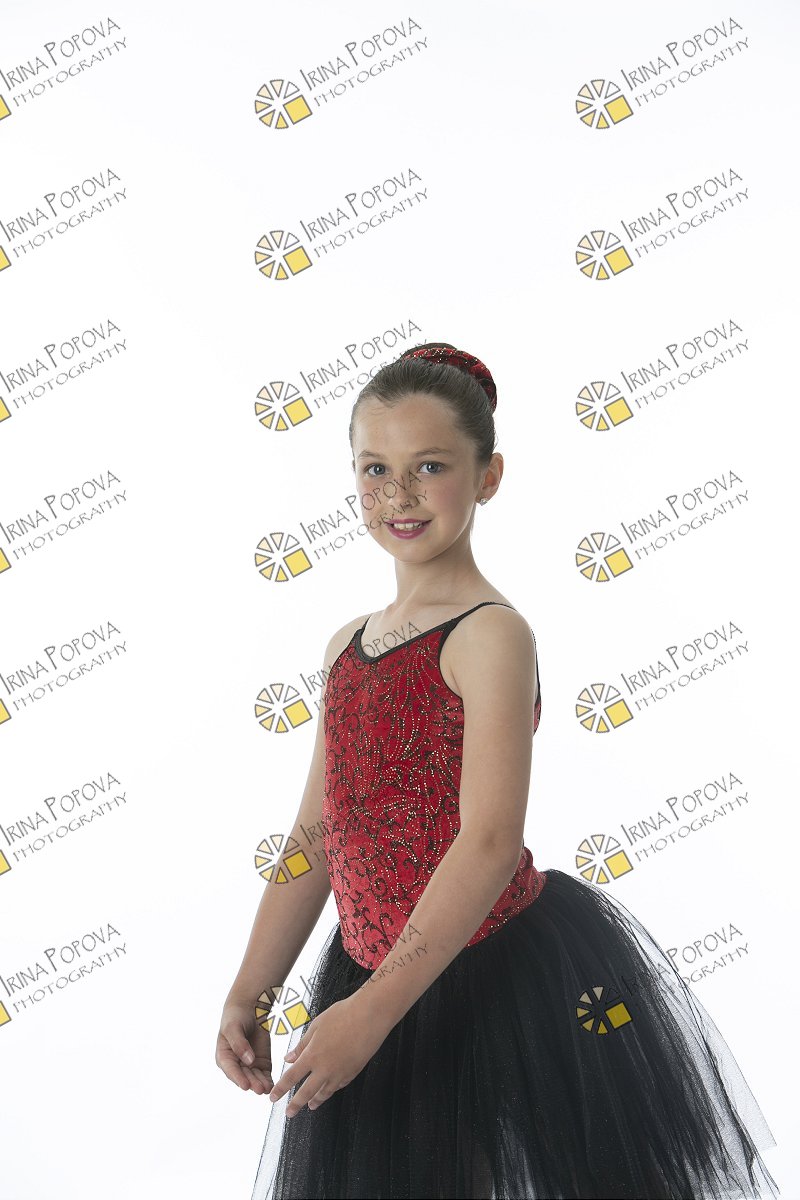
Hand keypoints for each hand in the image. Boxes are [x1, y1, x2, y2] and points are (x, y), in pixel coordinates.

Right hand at [216, 998, 273, 1094]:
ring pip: (255, 1078)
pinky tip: (272, 1085)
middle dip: (252, 1083)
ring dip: (260, 1084)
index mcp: (224, 1057)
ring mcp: (249, 1064)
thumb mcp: (233, 1028)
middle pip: (244, 1076)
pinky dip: (268, 1080)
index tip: (245, 1085)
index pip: (231, 1070)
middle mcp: (236, 1064)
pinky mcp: (261, 1062)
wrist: (249, 1008)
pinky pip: (265, 1074)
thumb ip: (239, 1044)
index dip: (238, 1078)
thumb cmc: (235, 1017)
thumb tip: (248, 1060)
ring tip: (267, 1089)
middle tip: (259, 1089)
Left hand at [268, 994, 389, 1117]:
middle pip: (306, 1092)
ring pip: (324, 1092)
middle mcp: (325, 1068)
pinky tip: (329, 1090)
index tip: (273, 1097)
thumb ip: (302, 1044)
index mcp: (312, 1055)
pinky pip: (339, 1086)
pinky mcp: (353, 1072)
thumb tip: (289, 1058)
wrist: (370, 1015)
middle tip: (289, 1113)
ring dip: (315, 1100)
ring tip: (310, 1106)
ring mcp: (340, 1072)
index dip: (281, 1089)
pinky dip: (332, 1090)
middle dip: (295, 1104)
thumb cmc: (343, 1014)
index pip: (291, 1077)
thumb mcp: (317, 1025)